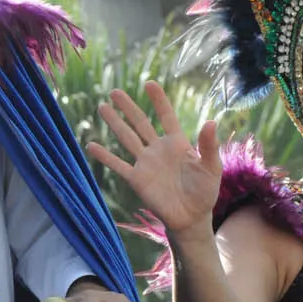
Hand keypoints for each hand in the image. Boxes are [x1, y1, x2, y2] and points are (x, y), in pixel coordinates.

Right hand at [87, 81, 221, 232]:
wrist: (191, 217)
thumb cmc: (204, 192)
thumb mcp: (211, 167)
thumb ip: (209, 146)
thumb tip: (211, 122)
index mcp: (177, 143)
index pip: (166, 116)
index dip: (158, 100)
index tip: (149, 84)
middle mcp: (158, 149)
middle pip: (140, 123)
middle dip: (128, 107)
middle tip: (115, 92)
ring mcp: (145, 163)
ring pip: (127, 138)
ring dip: (114, 123)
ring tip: (102, 107)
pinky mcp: (137, 179)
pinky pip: (118, 165)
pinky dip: (105, 156)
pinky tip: (91, 145)